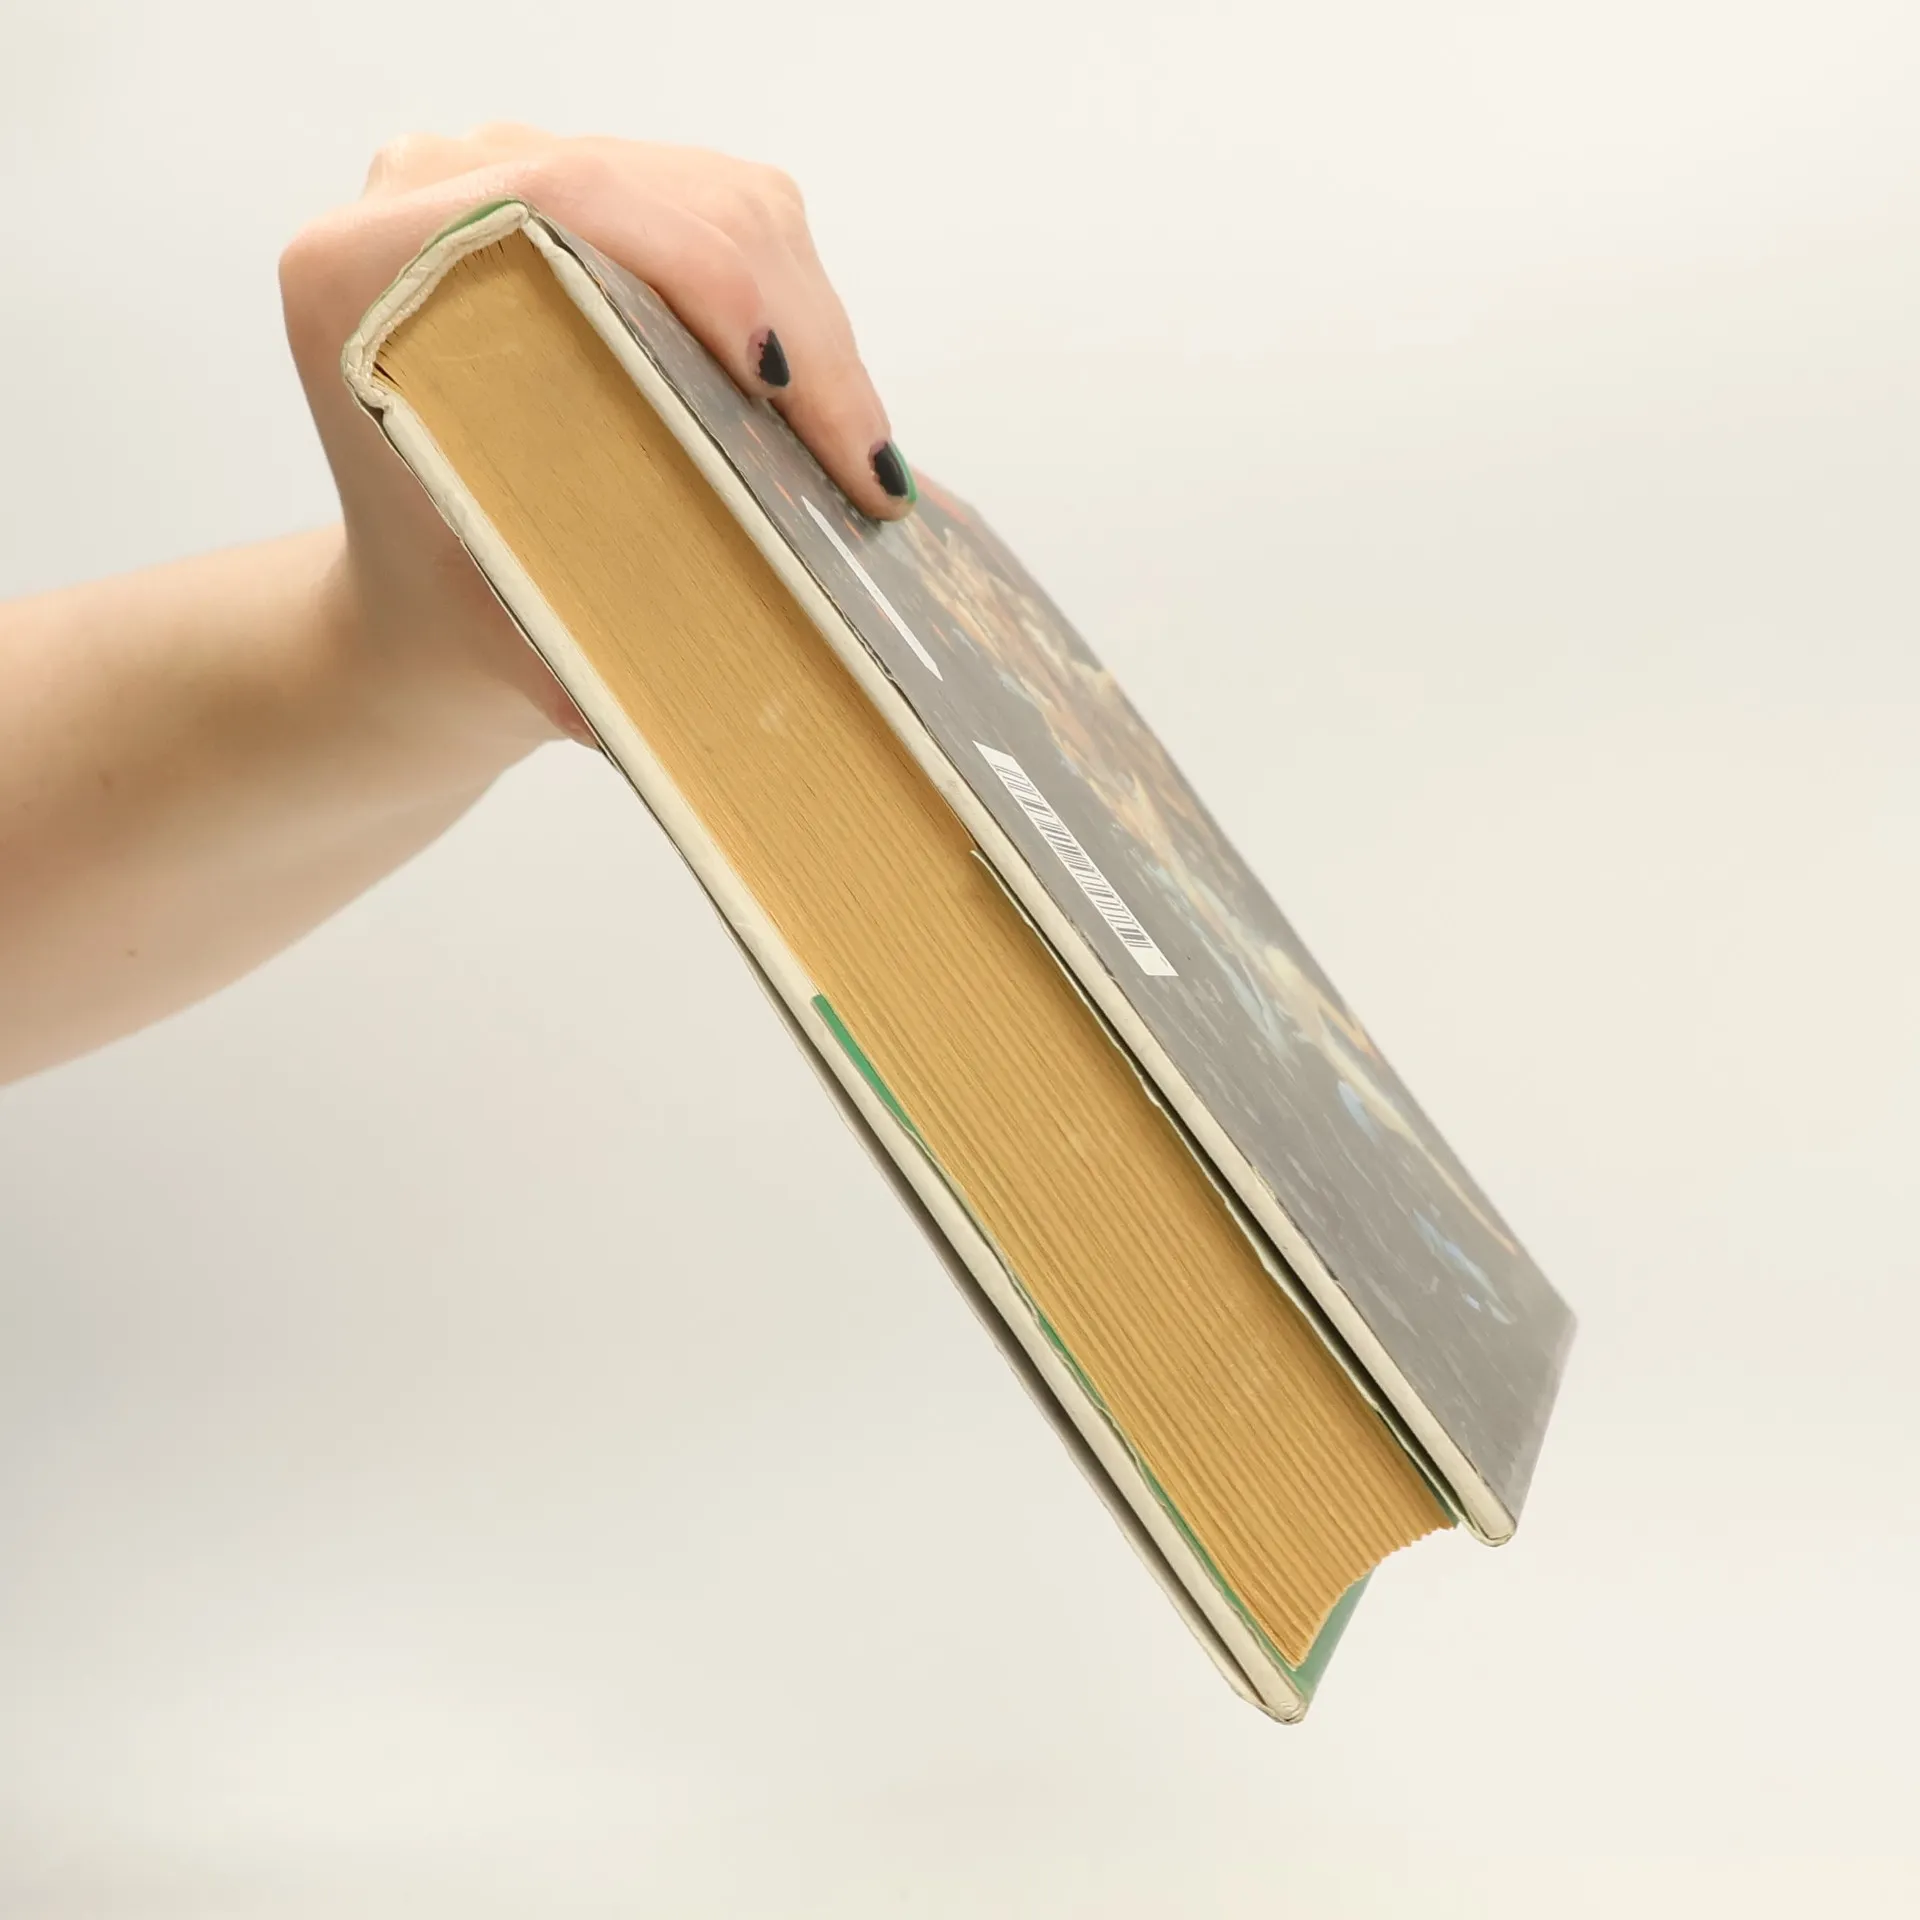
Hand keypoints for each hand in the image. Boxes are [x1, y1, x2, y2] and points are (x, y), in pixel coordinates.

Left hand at [279, 124, 913, 767]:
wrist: (427, 604)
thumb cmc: (460, 622)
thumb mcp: (513, 639)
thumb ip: (587, 651)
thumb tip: (729, 693)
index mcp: (354, 276)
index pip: (557, 201)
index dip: (699, 271)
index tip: (784, 387)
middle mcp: (418, 194)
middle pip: (659, 193)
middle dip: (791, 323)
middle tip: (862, 463)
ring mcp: (502, 176)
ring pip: (712, 194)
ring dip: (809, 316)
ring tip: (854, 448)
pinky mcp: (579, 191)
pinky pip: (719, 207)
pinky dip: (793, 299)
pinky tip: (815, 403)